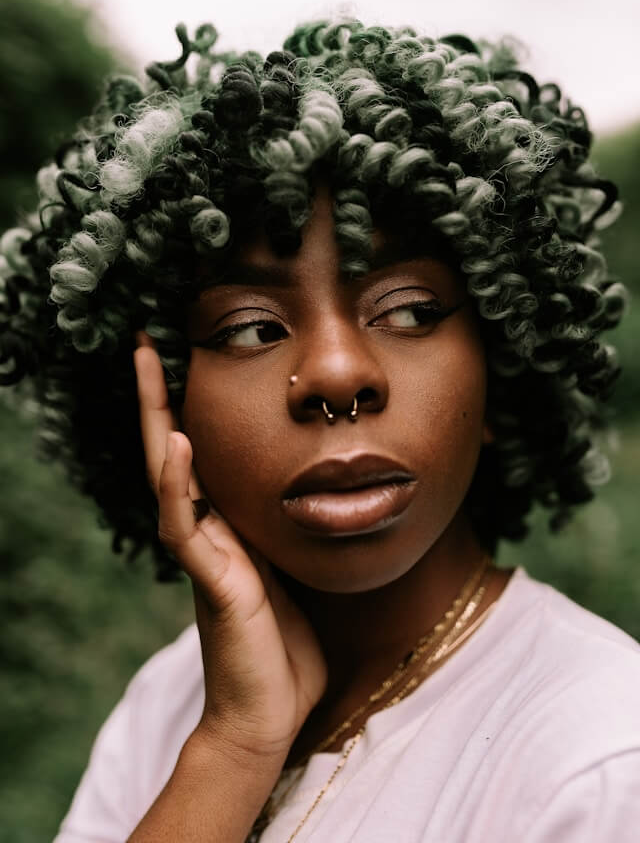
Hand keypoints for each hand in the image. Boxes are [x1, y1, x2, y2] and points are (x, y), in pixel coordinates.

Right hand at [134, 336, 326, 762]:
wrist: (271, 714)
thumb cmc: (285, 645)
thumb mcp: (292, 566)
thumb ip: (288, 528)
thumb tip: (320, 487)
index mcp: (225, 524)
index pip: (198, 450)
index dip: (187, 403)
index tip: (185, 351)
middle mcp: (205, 530)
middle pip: (171, 448)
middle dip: (159, 394)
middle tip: (146, 340)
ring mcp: (203, 554)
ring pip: (168, 475)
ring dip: (158, 419)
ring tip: (150, 365)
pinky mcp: (213, 583)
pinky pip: (187, 527)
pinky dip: (179, 484)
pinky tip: (179, 443)